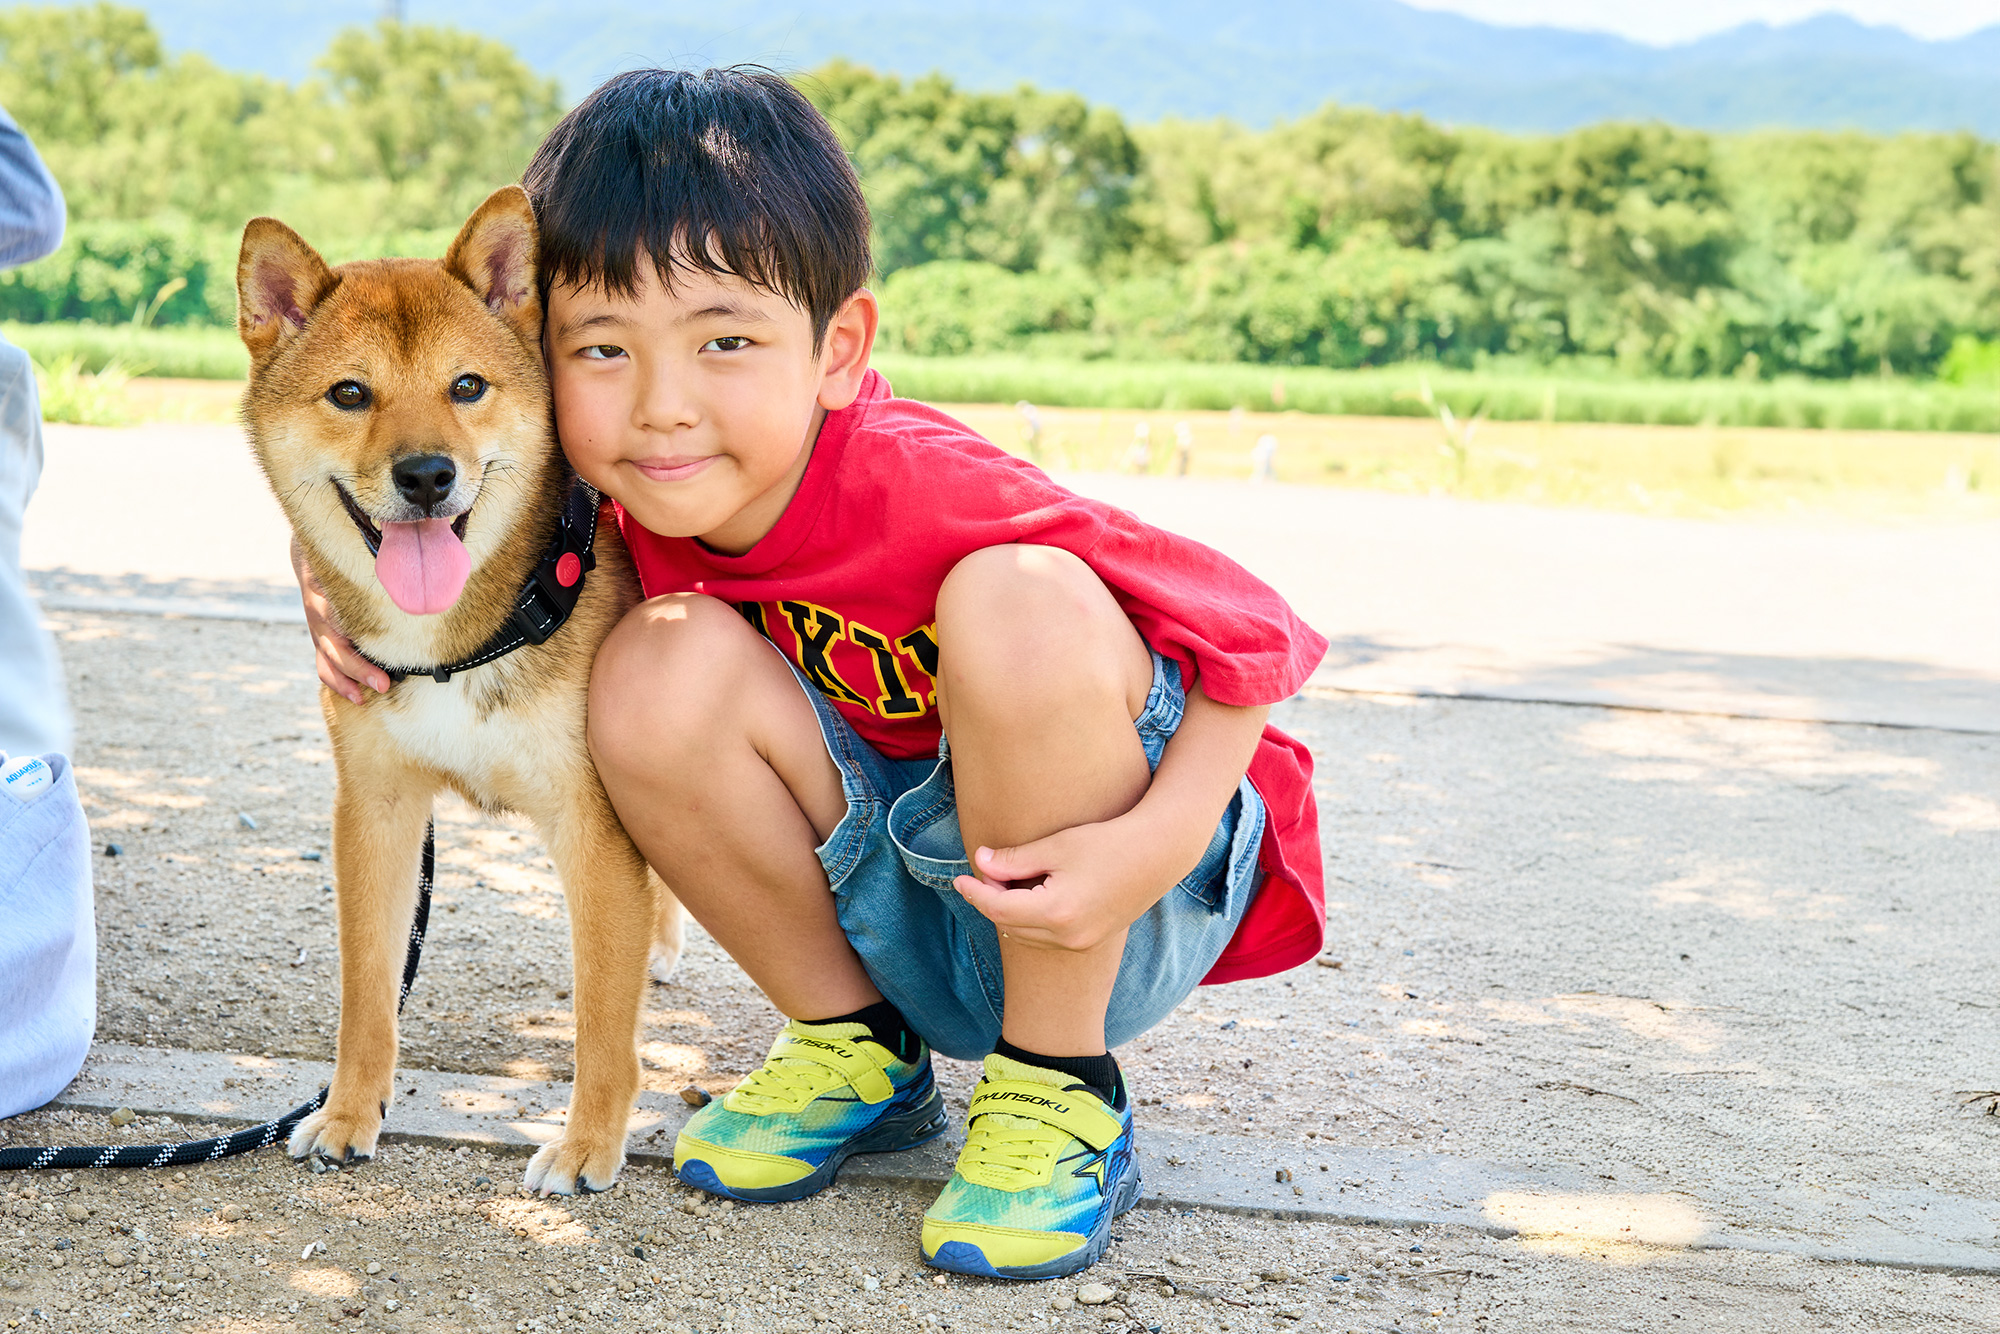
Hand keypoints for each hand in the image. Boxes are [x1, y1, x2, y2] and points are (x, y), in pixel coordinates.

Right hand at [293, 537, 388, 703]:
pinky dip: (339, 683)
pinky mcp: (320, 642)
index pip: (341, 622)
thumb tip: (420, 583)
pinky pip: (325, 666)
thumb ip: (380, 577)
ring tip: (364, 699)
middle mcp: (319, 615)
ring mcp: (317, 631)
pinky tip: (357, 696)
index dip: (360, 643)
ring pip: (326, 661)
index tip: (382, 657)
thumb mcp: (357, 563)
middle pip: (335, 649)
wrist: (312, 563)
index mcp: (329, 595)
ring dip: (345, 683)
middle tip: (384, 685)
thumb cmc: (346, 565)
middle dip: (358, 669)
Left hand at [952, 816, 1190, 953]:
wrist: (1158, 854)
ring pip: (1026, 936)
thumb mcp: (1057, 846)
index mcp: (1055, 912)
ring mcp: (1080, 943)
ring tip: (1005, 883)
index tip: (960, 877)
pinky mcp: (1090, 940)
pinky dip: (1030, 921)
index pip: (998, 907)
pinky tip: (1030, 897)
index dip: (975, 891)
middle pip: (1008, 925)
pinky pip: (1046, 938)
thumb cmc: (1108, 842)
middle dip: (990, 901)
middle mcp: (1067, 936)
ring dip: (1009, 913)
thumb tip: (981, 862)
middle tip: (984, 872)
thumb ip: (1015, 859)